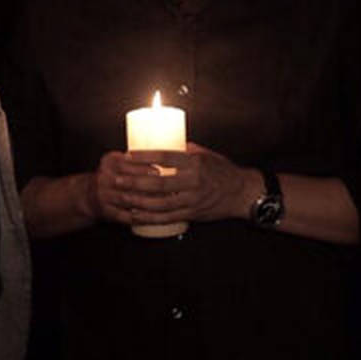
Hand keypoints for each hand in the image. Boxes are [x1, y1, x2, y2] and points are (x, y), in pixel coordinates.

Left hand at [115, 143, 254, 224]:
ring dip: (138, 201)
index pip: (166, 157)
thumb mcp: (205, 154)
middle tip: (117, 178)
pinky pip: (167, 217)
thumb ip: (184, 150)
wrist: (242, 193)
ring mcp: (193, 200)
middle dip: (135, 181)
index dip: (145, 156)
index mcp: (195, 163)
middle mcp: (193, 182)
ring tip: (122, 196)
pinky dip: (150, 217)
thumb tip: (162, 142)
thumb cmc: (222, 170)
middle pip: (159, 183)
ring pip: (160, 203)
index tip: (128, 155)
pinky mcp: (193, 214)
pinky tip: (136, 214)